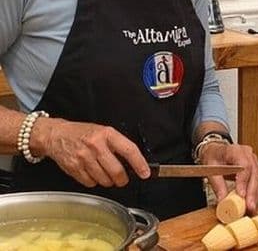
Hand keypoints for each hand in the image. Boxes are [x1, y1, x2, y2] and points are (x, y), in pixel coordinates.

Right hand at [35, 118, 150, 187]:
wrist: (56, 135)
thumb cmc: (83, 133)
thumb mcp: (103, 131)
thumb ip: (117, 145)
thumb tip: (133, 162)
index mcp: (107, 134)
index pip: (129, 150)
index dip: (139, 163)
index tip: (145, 173)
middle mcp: (96, 145)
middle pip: (116, 171)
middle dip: (122, 179)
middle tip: (123, 179)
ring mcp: (84, 158)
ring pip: (104, 180)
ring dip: (108, 182)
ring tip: (106, 174)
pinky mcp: (74, 168)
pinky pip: (90, 183)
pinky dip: (94, 182)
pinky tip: (92, 173)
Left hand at [200, 142, 257, 213]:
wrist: (216, 150)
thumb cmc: (214, 156)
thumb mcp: (210, 169)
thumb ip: (217, 185)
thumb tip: (223, 201)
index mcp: (236, 151)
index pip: (244, 165)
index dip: (244, 181)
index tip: (241, 195)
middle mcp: (248, 155)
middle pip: (255, 173)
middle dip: (253, 192)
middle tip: (249, 206)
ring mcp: (254, 161)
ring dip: (257, 195)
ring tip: (251, 208)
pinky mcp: (256, 169)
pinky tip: (253, 202)